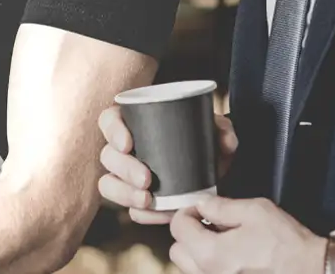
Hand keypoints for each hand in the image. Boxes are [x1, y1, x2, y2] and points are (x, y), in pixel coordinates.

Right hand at [97, 105, 237, 223]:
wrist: (214, 174)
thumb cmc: (206, 144)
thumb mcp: (215, 133)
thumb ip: (223, 131)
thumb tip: (226, 141)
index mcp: (135, 123)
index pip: (110, 121)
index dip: (113, 131)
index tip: (127, 144)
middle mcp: (125, 150)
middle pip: (108, 156)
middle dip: (124, 169)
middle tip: (146, 179)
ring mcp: (127, 177)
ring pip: (109, 184)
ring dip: (124, 194)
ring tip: (146, 200)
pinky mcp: (137, 201)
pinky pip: (130, 209)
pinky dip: (142, 213)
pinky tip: (157, 214)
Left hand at [166, 196, 324, 273]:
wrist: (311, 271)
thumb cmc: (286, 245)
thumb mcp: (255, 211)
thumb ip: (221, 206)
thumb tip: (202, 204)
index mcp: (211, 254)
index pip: (178, 227)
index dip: (189, 212)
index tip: (202, 209)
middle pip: (178, 251)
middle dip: (189, 234)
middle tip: (209, 225)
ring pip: (190, 268)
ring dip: (198, 252)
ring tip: (222, 243)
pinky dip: (211, 267)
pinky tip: (231, 258)